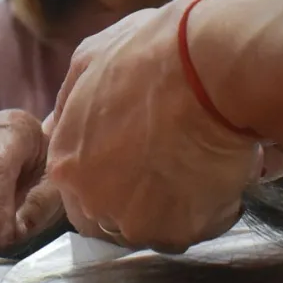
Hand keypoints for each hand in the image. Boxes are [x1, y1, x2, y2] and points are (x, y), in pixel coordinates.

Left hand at [47, 0, 260, 252]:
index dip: (112, 180)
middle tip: (174, 166)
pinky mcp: (178, 231)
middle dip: (141, 200)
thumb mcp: (91, 59)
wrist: (211, 65)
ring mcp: (134, 221)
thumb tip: (60, 122)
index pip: (79, 195)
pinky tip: (222, 170)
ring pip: (156, 229)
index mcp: (66, 163)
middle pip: (114, 219)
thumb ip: (71, 102)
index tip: (141, 164)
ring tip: (201, 163)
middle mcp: (91, 200)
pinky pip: (197, 229)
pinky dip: (214, 208)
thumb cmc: (155, 51)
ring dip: (178, 206)